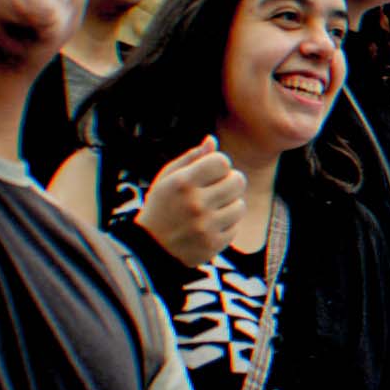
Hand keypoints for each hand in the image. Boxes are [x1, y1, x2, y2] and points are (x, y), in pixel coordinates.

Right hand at [137, 137, 247, 267]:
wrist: (149, 250)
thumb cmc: (160, 207)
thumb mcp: (166, 179)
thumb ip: (191, 158)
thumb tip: (212, 140)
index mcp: (182, 183)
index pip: (222, 161)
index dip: (219, 165)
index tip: (210, 173)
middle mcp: (195, 204)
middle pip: (238, 181)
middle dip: (230, 182)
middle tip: (216, 190)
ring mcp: (205, 226)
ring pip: (240, 205)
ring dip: (229, 205)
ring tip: (212, 209)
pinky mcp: (213, 244)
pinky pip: (235, 227)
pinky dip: (226, 225)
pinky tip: (209, 226)